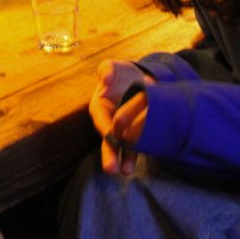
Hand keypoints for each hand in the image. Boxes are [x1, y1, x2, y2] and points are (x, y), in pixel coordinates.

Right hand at [89, 60, 153, 175]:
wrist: (140, 80)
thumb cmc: (123, 74)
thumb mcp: (115, 67)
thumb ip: (108, 69)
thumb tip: (105, 76)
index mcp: (99, 107)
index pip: (101, 118)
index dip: (105, 127)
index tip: (110, 136)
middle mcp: (108, 121)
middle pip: (107, 138)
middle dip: (109, 153)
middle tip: (111, 168)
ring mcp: (120, 130)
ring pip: (119, 147)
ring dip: (122, 159)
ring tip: (126, 171)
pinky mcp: (133, 135)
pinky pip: (132, 147)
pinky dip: (132, 156)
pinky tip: (132, 167)